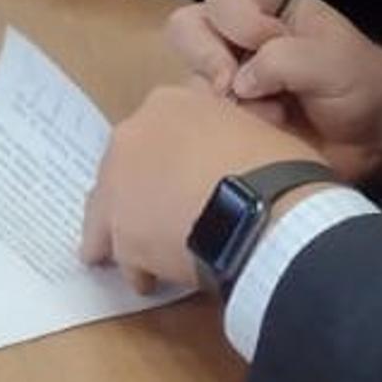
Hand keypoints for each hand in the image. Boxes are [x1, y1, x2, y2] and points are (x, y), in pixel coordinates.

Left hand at [77, 79, 332, 294]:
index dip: (168, 156)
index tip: (181, 175)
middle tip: (163, 216)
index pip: (157, 129)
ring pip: (106, 214)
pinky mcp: (120, 235)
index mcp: (167, 104)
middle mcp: (131, 137)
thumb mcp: (256, 128)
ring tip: (153, 255)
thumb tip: (236, 149)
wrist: (262, 212)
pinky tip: (156, 278)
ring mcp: (118, 187)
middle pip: (123, 170)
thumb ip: (227, 132)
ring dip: (128, 231)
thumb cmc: (274, 167)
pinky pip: (121, 256)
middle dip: (139, 193)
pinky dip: (137, 268)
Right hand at [160, 0, 381, 186]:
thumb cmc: (363, 86)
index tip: (268, 40)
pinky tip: (263, 134)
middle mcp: (241, 38)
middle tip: (235, 87)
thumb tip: (238, 84)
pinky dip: (227, 128)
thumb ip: (285, 60)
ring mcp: (231, 79)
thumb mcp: (334, 62)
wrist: (378, 141)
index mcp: (268, 6)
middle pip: (188, 29)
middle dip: (209, 58)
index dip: (239, 20)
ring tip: (269, 115)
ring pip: (191, 78)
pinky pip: (202, 120)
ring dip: (224, 100)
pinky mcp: (230, 118)